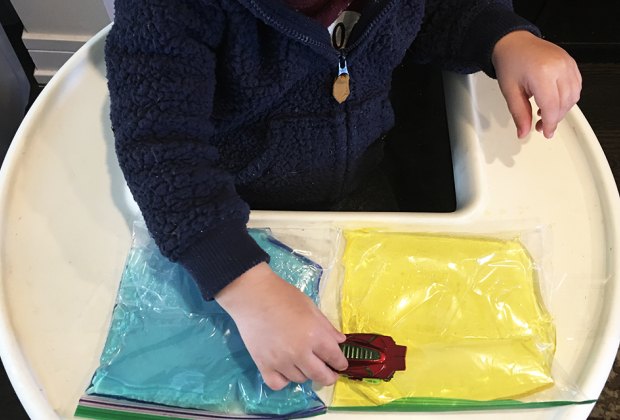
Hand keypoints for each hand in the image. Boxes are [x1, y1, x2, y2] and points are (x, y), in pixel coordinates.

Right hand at [215, 262, 347, 390]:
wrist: (252, 295)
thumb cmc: (283, 296)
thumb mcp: (311, 307)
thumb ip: (326, 326)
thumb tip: (340, 341)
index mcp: (315, 335)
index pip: (334, 358)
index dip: (341, 363)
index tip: (341, 364)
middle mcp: (300, 352)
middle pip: (320, 375)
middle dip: (329, 376)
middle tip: (329, 373)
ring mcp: (281, 361)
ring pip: (300, 380)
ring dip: (306, 374)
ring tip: (304, 364)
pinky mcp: (263, 365)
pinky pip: (278, 384)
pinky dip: (284, 380)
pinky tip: (285, 370)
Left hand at [492, 30, 581, 138]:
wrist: (514, 43)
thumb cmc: (511, 62)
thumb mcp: (510, 91)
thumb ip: (519, 114)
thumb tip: (524, 132)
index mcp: (542, 73)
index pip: (551, 106)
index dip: (549, 123)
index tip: (545, 132)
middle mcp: (559, 67)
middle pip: (564, 103)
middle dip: (554, 119)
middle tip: (541, 126)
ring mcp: (567, 63)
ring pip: (573, 96)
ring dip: (562, 110)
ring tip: (545, 114)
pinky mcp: (571, 63)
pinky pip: (576, 86)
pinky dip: (568, 98)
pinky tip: (554, 102)